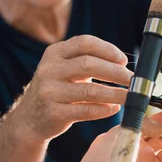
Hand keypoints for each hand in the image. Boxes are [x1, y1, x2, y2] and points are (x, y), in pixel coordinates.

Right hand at [11, 35, 132, 142]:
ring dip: (115, 94)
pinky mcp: (53, 113)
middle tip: (132, 80)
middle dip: (115, 72)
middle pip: (89, 64)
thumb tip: (123, 64)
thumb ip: (87, 61)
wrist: (28, 118)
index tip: (124, 60)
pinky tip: (114, 109)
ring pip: (90, 91)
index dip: (107, 49)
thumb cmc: (56, 89)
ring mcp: (49, 92)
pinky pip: (85, 111)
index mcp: (54, 53)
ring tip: (130, 97)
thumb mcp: (63, 68)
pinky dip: (103, 110)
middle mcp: (49, 69)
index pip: (84, 43)